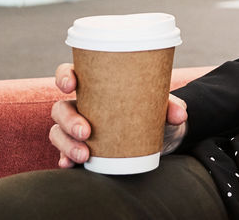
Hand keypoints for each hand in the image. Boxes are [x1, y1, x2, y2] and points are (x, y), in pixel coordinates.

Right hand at [50, 63, 189, 167]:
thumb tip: (180, 113)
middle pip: (60, 108)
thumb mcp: (162, 105)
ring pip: (58, 132)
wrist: (160, 137)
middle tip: (86, 131)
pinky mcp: (81, 149)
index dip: (64, 76)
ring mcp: (77, 129)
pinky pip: (64, 153)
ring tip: (84, 155)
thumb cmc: (152, 111)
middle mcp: (82, 106)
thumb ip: (171, 106)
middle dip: (68, 120)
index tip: (71, 84)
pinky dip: (65, 159)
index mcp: (96, 87)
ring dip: (66, 144)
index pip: (69, 74)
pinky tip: (70, 164)